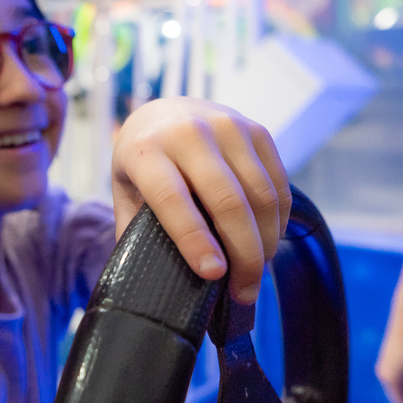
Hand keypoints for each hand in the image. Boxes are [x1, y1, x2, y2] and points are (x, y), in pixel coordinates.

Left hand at [110, 97, 290, 303]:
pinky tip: (268, 244)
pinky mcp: (257, 130)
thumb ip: (134, 229)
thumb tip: (152, 281)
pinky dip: (278, 222)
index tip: (213, 275)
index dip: (195, 240)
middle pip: (227, 201)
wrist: (163, 111)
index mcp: (146, 150)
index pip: (173, 199)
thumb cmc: (143, 161)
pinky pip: (278, 185)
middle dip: (242, 254)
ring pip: (260, 195)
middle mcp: (188, 133)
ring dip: (265, 243)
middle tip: (243, 292)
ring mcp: (228, 127)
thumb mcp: (125, 190)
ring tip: (256, 276)